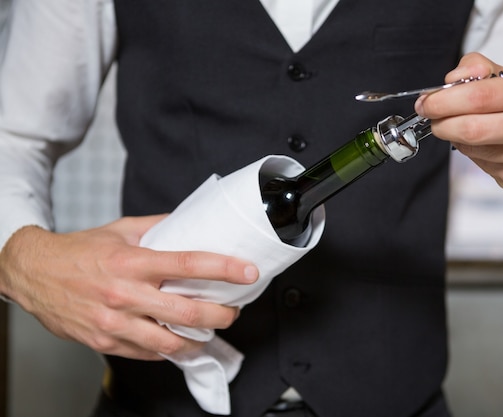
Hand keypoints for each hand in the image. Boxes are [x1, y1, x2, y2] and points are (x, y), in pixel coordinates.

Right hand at [0, 216, 258, 359]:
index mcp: (133, 262)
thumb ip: (159, 227)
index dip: (224, 268)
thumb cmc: (79, 251)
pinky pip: (146, 353)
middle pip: (187, 313)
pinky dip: (168, 349)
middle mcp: (125, 294)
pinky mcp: (104, 342)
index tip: (248, 271)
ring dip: (198, 340)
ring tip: (209, 331)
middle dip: (221, 315)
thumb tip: (192, 224)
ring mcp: (114, 323)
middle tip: (233, 311)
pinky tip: (178, 340)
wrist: (33, 273)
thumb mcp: (121, 230)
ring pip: (170, 342)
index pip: (188, 264)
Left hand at [415, 52, 502, 200]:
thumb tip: (451, 79)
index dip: (446, 100)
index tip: (427, 101)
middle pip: (474, 127)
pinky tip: (478, 145)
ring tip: (457, 128)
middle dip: (442, 122)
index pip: (482, 94)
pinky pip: (481, 165)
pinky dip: (470, 154)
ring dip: (455, 138)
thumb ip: (479, 70)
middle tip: (430, 117)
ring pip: (474, 148)